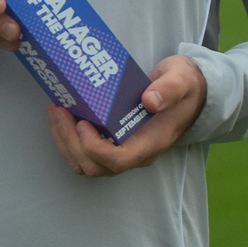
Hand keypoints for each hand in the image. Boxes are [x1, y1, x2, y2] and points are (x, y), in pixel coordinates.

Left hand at [47, 54, 206, 176]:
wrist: (192, 94)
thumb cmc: (185, 87)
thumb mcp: (181, 80)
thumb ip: (169, 89)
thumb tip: (150, 100)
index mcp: (151, 142)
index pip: (118, 160)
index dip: (95, 148)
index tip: (82, 123)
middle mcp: (136, 153)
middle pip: (96, 166)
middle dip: (70, 142)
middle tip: (58, 110)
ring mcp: (124, 150)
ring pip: (87, 164)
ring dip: (66, 142)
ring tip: (56, 112)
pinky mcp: (115, 142)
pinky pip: (87, 154)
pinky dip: (70, 139)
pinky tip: (64, 116)